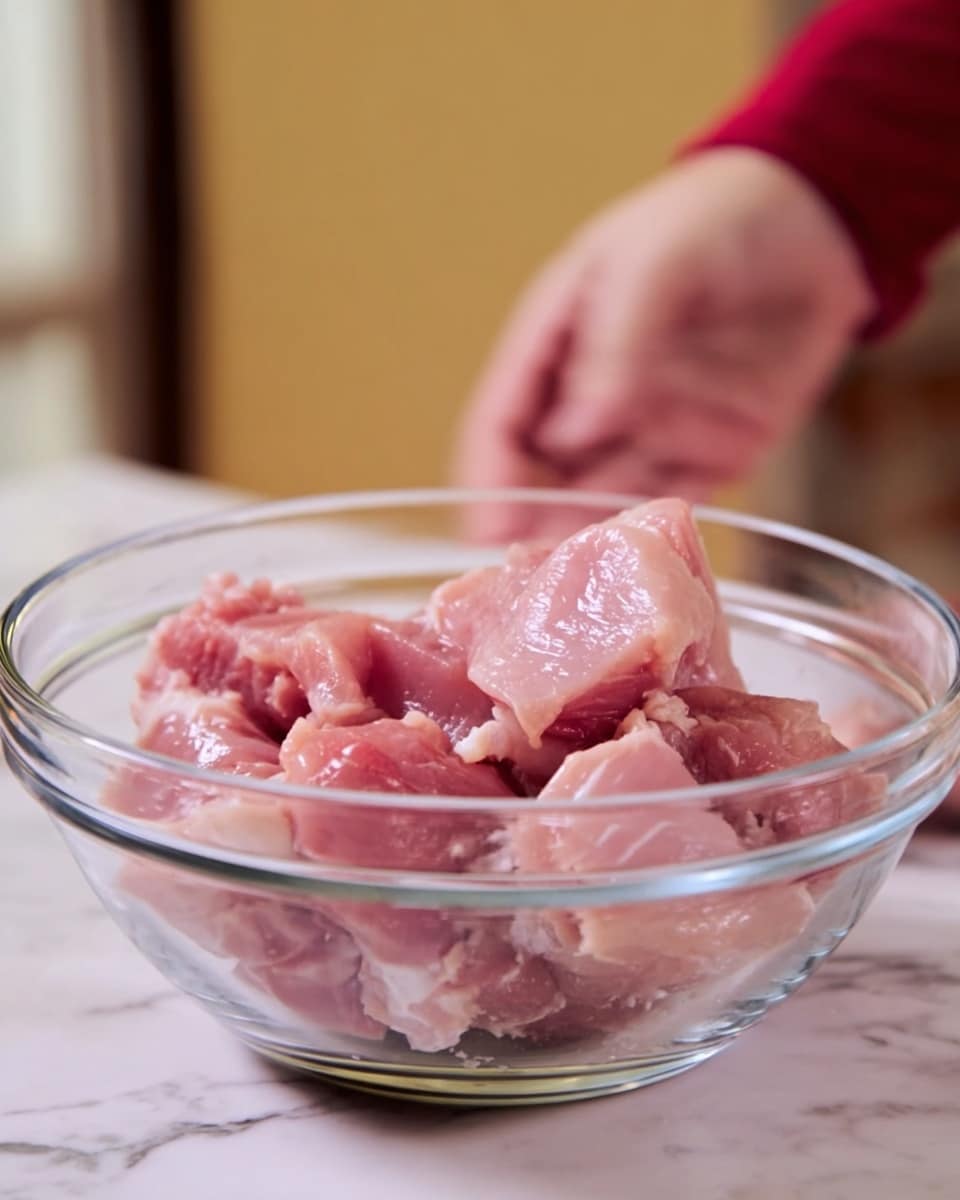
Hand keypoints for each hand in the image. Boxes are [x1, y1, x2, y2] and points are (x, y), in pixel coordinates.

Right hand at [454, 148, 873, 539]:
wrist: (820, 222)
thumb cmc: (718, 219)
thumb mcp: (656, 261)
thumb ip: (616, 343)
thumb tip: (574, 432)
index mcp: (555, 345)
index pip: (502, 420)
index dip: (489, 477)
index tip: (487, 530)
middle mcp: (591, 398)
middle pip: (546, 476)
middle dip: (538, 524)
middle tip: (539, 576)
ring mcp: (650, 430)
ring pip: (607, 500)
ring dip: (597, 536)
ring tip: (593, 573)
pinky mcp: (708, 454)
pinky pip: (676, 502)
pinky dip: (663, 532)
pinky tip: (652, 557)